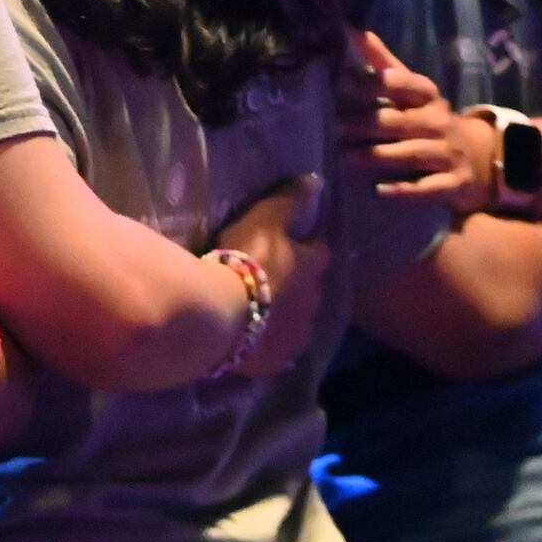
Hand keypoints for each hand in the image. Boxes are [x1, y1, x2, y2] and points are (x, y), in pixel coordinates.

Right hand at [214, 175, 332, 381]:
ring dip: (288, 315)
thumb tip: (318, 181)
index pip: (320, 252)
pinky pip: (280, 351)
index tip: (294, 246)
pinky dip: (273, 345)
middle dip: (300, 285)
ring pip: (299, 322)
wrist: (221, 314)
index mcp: (312, 266)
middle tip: (276, 280)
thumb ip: (291, 200)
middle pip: (312, 290)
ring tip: (266, 311)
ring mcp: (297, 334)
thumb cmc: (245, 259)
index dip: (308, 249)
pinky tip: (260, 342)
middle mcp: (313, 301)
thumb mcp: (265, 219)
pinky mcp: (277, 360)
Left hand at [337, 31, 491, 215]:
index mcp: (428, 96)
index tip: (343, 85)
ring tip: (346, 156)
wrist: (481, 159)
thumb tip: (351, 29)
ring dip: (376, 155)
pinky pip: (427, 188)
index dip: (375, 82)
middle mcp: (439, 122)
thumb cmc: (432, 121)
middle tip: (335, 128)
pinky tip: (379, 190)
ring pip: (410, 154)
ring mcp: (448, 154)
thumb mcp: (413, 92)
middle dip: (365, 124)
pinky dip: (404, 190)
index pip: (404, 83)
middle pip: (399, 121)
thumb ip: (383, 64)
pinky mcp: (453, 184)